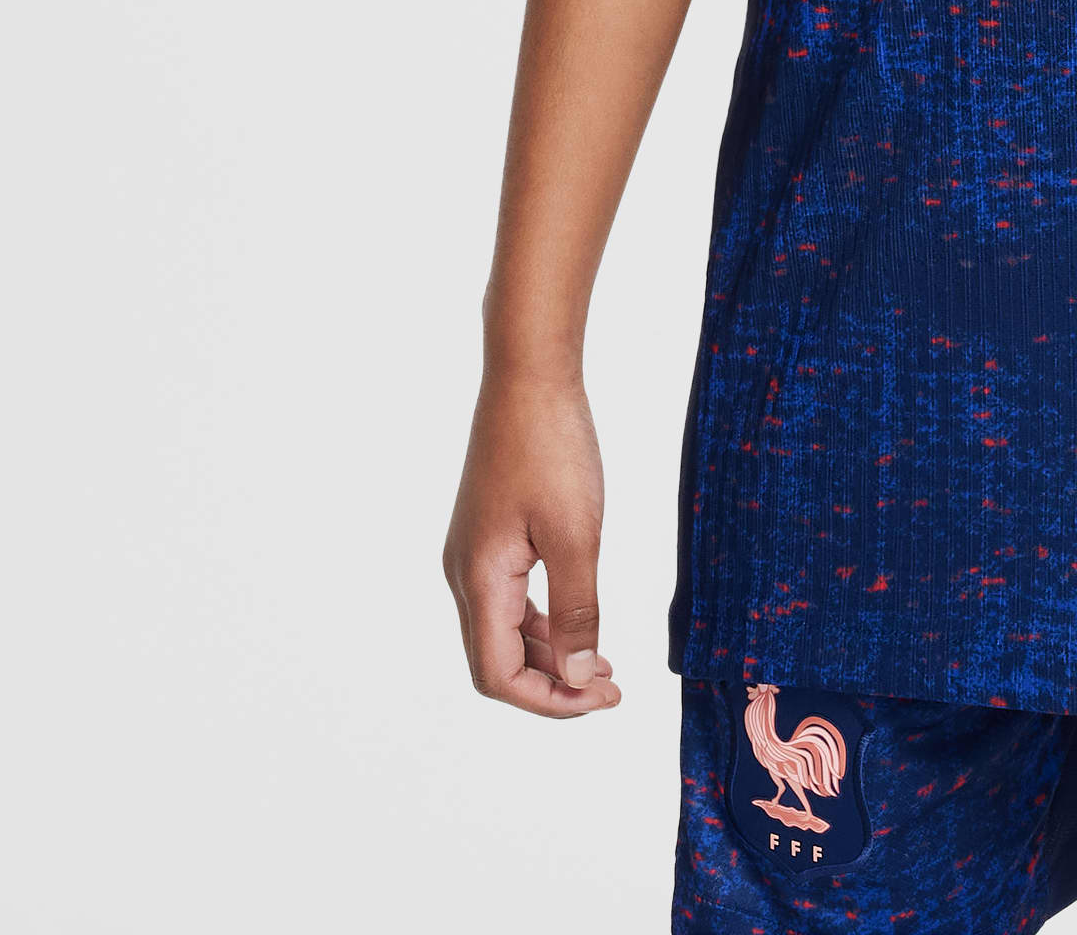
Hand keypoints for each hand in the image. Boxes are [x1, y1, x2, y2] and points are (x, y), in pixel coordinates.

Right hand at [443, 371, 620, 714]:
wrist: (529, 375)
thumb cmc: (552, 447)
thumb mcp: (577, 534)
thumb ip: (577, 610)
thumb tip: (582, 677)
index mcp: (479, 579)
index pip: (499, 674)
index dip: (550, 700)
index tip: (602, 699)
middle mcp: (465, 573)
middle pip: (498, 660)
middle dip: (553, 684)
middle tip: (612, 691)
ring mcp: (474, 552)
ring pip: (505, 629)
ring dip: (551, 654)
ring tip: (604, 667)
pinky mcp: (488, 533)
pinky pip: (510, 597)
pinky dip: (544, 620)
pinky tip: (580, 622)